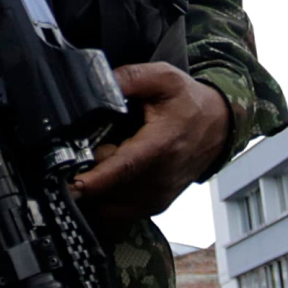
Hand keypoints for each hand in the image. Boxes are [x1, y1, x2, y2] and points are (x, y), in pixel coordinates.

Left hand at [68, 63, 233, 219]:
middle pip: (109, 186)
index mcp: (161, 145)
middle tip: (88, 146)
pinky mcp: (155, 206)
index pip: (124, 167)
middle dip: (88, 171)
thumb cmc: (189, 102)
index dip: (95, 179)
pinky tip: (108, 174)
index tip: (70, 184)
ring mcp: (158, 196)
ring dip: (96, 185)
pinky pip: (117, 210)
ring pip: (109, 202)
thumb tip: (96, 83)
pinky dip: (104, 196)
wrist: (218, 127)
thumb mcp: (163, 77)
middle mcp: (161, 177)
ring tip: (103, 157)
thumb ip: (129, 78)